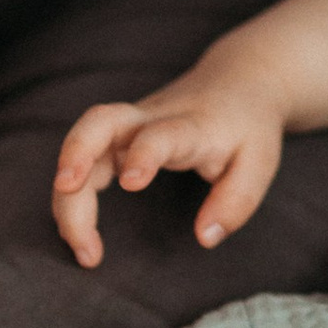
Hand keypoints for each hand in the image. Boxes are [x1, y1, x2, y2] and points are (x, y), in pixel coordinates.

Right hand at [51, 52, 286, 268]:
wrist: (238, 80)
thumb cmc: (248, 126)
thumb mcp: (260, 163)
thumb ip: (236, 201)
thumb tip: (205, 238)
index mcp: (190, 125)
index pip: (161, 133)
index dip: (144, 153)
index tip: (131, 183)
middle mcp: (151, 119)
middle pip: (100, 123)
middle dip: (76, 155)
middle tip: (67, 195)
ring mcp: (129, 125)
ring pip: (82, 143)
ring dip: (68, 193)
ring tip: (82, 247)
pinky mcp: (117, 136)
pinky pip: (82, 159)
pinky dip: (72, 196)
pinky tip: (79, 232)